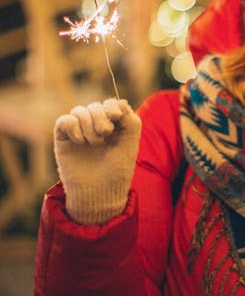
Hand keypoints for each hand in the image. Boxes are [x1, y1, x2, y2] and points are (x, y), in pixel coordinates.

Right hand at [54, 98, 140, 223]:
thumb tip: (120, 102)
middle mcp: (95, 127)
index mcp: (114, 127)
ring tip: (94, 143)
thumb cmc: (118, 171)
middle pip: (95, 106)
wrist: (100, 193)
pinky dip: (73, 126)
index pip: (110, 104)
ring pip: (79, 111)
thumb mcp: (130, 144)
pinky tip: (80, 142)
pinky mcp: (63, 140)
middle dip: (100, 117)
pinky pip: (64, 121)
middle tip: (105, 133)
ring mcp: (79, 133)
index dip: (112, 106)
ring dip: (88, 124)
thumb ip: (130, 121)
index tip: (116, 117)